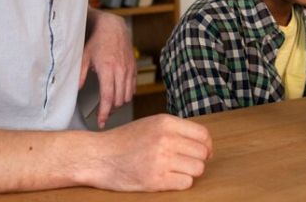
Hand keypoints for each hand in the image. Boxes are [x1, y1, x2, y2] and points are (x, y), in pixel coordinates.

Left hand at [81, 9, 135, 127]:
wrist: (114, 28)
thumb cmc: (97, 41)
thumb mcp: (84, 57)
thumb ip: (80, 74)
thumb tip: (77, 90)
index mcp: (108, 69)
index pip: (108, 97)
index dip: (104, 113)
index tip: (101, 122)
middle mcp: (121, 70)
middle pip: (119, 100)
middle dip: (111, 111)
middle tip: (102, 116)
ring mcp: (129, 70)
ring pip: (127, 96)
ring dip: (119, 104)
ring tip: (109, 107)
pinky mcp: (134, 69)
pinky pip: (133, 88)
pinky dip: (126, 95)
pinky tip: (118, 96)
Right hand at [91, 114, 212, 191]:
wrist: (98, 156)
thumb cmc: (124, 141)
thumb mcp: (152, 124)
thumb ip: (176, 130)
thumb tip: (204, 144)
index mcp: (166, 122)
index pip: (203, 135)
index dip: (207, 146)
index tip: (204, 152)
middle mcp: (165, 139)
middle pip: (202, 153)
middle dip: (197, 160)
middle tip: (184, 163)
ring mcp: (161, 160)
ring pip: (197, 169)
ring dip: (189, 172)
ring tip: (174, 170)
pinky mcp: (155, 180)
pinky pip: (185, 183)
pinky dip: (180, 183)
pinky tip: (168, 178)